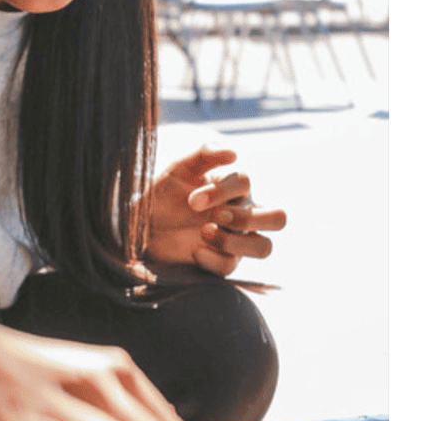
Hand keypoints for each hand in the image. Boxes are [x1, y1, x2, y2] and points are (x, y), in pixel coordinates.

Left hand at [142, 146, 285, 277]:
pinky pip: (230, 266)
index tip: (191, 201)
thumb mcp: (179, 169)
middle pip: (278, 218)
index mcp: (235, 190)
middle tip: (218, 217)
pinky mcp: (222, 263)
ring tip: (204, 233)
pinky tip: (193, 251)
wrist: (142, 225)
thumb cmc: (165, 195)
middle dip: (248, 218)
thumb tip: (233, 153)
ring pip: (264, 247)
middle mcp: (244, 215)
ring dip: (236, 241)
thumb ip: (204, 154)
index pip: (246, 183)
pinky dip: (212, 259)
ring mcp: (236, 241)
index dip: (222, 191)